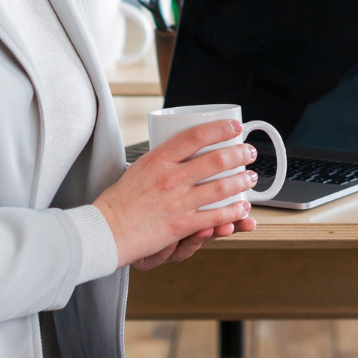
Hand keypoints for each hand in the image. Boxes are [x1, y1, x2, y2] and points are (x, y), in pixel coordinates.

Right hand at [93, 119, 258, 267]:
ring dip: (242, 181)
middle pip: (216, 160)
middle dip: (239, 154)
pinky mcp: (180, 225)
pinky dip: (233, 212)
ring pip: (221, 188)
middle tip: (248, 153)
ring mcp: (177, 201)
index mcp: (159, 158)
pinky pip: (215, 216)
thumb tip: (186, 148)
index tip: (234, 127)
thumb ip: (163, 159)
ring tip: (251, 178)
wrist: (106, 230)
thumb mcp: (140, 168)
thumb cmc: (120, 200)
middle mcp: (171, 177)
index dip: (220, 128)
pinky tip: (242, 208)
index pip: (196, 135)